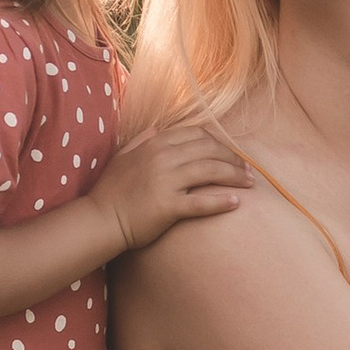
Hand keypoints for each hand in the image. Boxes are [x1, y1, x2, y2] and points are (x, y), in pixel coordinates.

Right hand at [96, 117, 252, 254]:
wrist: (99, 219)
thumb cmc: (111, 191)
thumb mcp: (123, 157)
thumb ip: (141, 141)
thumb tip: (156, 129)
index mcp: (155, 144)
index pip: (198, 135)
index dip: (219, 143)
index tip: (231, 155)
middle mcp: (162, 157)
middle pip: (210, 150)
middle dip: (233, 159)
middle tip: (247, 171)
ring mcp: (166, 181)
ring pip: (211, 171)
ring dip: (235, 176)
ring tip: (249, 184)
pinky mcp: (168, 206)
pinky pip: (202, 202)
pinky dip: (222, 202)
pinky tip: (236, 203)